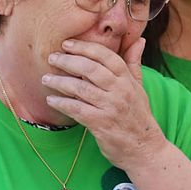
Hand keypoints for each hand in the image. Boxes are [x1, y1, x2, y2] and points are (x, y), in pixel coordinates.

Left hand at [43, 38, 161, 170]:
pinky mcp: (101, 124)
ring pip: (81, 89)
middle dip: (68, 61)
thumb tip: (140, 40)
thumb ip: (134, 64)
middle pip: (91, 69)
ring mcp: (111, 108)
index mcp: (128, 80)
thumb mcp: (139, 88)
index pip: (106, 56)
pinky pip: (77, 109)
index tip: (67, 44)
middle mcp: (120, 91)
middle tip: (52, 58)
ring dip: (60, 82)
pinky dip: (62, 103)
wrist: (144, 148)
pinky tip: (51, 100)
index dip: (85, 48)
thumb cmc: (138, 117)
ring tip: (46, 79)